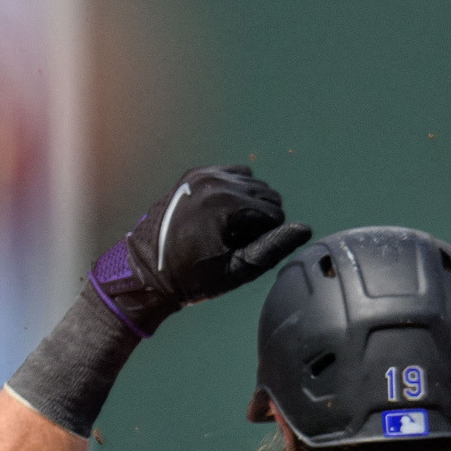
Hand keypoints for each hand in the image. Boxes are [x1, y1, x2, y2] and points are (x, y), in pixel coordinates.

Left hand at [86, 164, 310, 336]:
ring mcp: (203, 174)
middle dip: (258, 219)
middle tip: (232, 242)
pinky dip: (234, 190)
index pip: (276, 213)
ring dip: (248, 204)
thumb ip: (273, 248)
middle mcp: (216, 181)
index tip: (240, 251)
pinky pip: (232, 173)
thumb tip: (304, 229)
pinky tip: (218, 213)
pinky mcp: (194, 174)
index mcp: (227, 204)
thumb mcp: (237, 270)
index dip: (265, 237)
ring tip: (223, 229)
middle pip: (267, 195)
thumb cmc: (192, 277)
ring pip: (252, 183)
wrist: (146, 270)